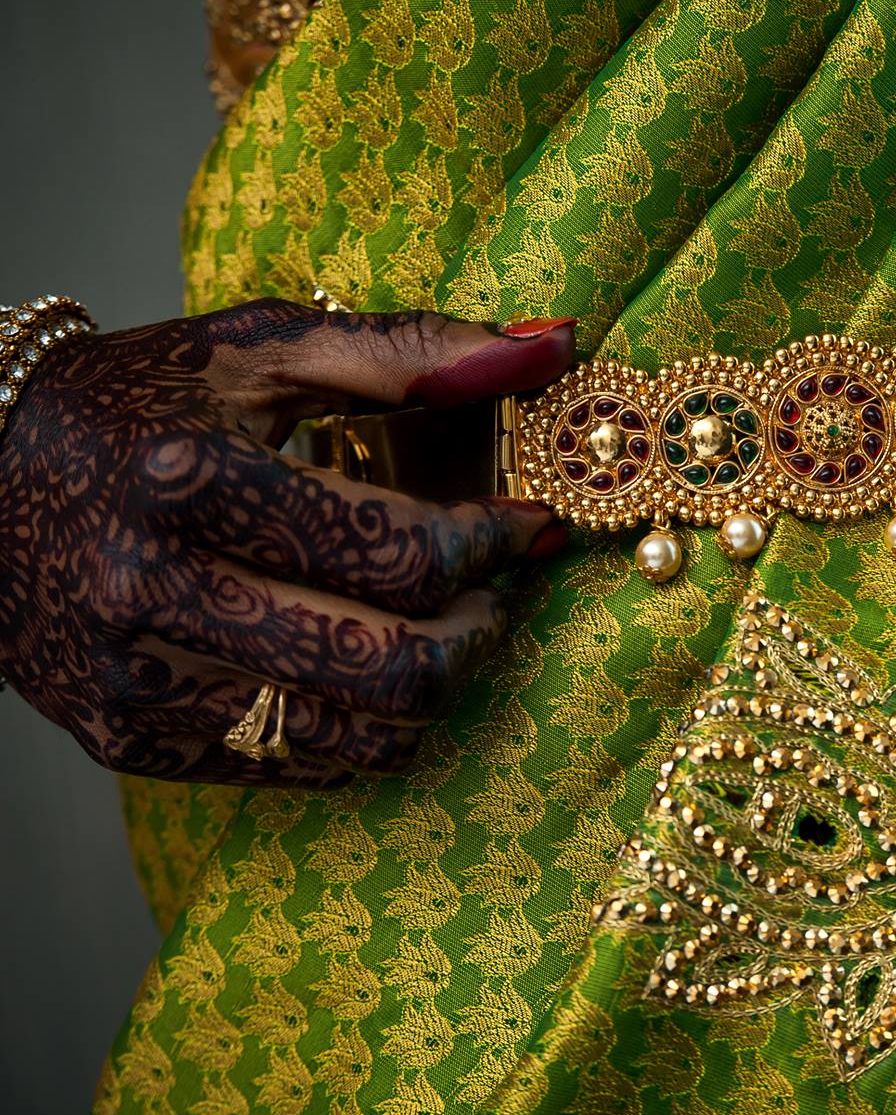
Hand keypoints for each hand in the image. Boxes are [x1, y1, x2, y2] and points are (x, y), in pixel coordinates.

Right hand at [0, 300, 576, 785]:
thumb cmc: (137, 403)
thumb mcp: (262, 349)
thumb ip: (413, 351)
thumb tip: (553, 349)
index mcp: (187, 482)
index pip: (397, 553)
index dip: (492, 545)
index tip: (526, 524)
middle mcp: (149, 589)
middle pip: (390, 666)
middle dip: (476, 633)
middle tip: (490, 592)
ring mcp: (131, 678)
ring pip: (354, 738)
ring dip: (431, 692)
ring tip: (442, 632)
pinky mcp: (123, 738)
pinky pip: (294, 765)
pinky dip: (360, 730)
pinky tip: (364, 669)